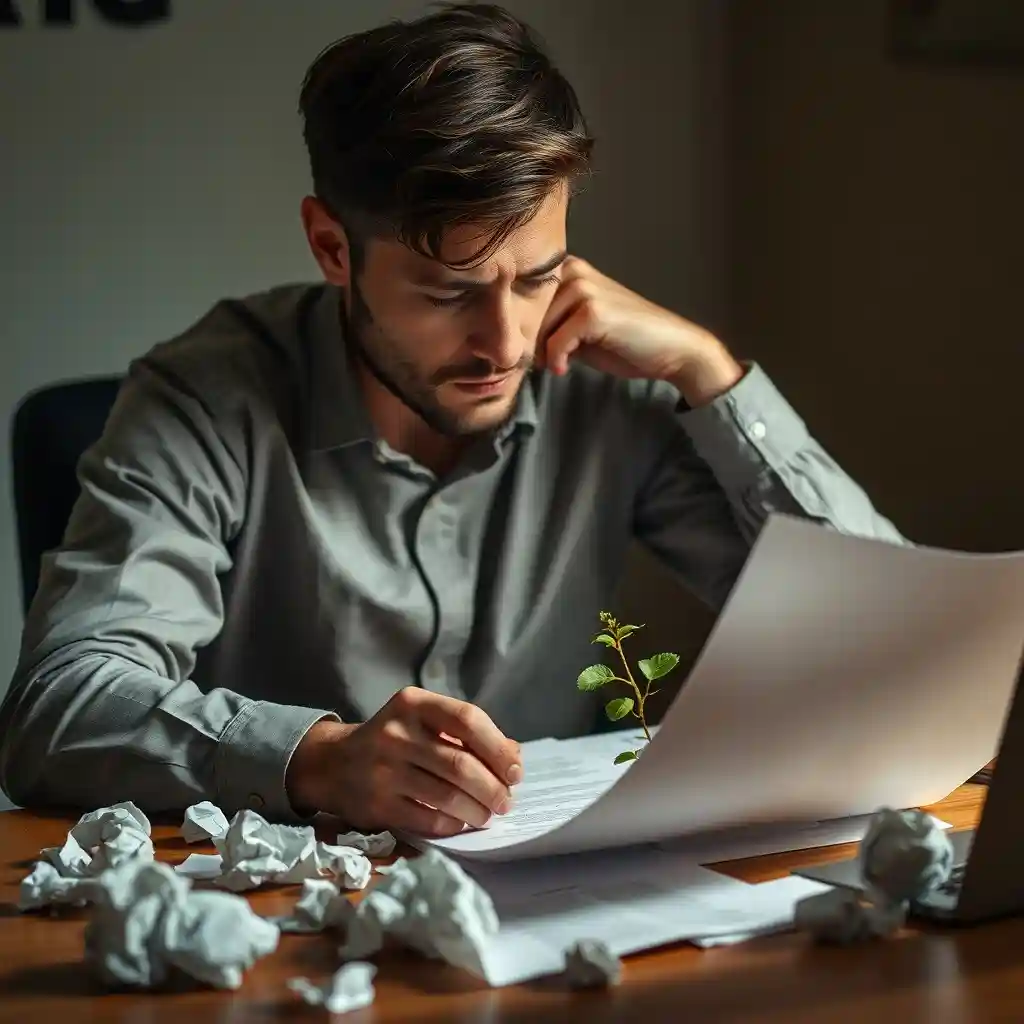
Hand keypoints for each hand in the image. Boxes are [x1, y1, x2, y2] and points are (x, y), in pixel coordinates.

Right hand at [286, 688, 521, 836]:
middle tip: (505, 801)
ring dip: (476, 810)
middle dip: (492, 788)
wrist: (334, 763)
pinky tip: (460, 822)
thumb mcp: (425, 722)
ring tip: (487, 814)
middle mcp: (396, 733)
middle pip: (460, 764)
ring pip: (447, 795)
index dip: (498, 748)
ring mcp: (384, 770)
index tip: (515, 771)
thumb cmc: (395, 740)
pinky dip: (452, 823)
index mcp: (414, 704)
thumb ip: (467, 734)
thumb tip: (513, 757)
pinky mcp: (377, 804)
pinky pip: (427, 819)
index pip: (468, 720)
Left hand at [537, 256, 743, 406]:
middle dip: (528, 343)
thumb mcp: (577, 329)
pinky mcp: (593, 311)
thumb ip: (547, 325)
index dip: (518, 327)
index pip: (520, 298)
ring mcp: (584, 288)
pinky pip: (555, 342)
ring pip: (537, 329)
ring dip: (541, 353)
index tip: (522, 350)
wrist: (671, 349)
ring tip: (559, 363)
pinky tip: (567, 368)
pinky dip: (557, 361)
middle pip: (524, 314)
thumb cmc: (624, 342)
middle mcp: (573, 270)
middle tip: (541, 362)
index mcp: (567, 269)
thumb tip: (510, 340)